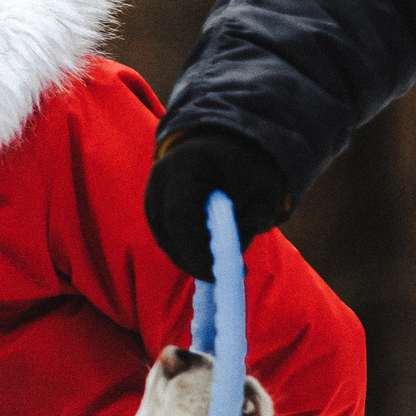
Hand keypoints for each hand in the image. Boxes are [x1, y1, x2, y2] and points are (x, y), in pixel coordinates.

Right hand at [145, 129, 290, 281]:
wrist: (232, 139)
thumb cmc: (251, 163)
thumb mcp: (262, 189)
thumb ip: (246, 221)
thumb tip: (229, 256)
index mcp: (187, 162)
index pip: (180, 214)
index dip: (194, 250)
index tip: (217, 273)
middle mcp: (161, 174)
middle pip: (166, 230)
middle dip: (192, 259)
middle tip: (222, 277)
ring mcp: (153, 188)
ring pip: (163, 235)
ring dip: (187, 256)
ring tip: (217, 265)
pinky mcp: (155, 201)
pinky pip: (165, 232)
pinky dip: (183, 247)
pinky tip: (206, 254)